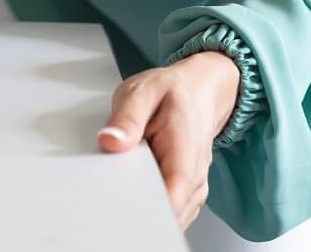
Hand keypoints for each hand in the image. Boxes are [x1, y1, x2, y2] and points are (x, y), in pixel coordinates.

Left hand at [99, 53, 240, 228]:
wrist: (200, 91)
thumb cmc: (174, 92)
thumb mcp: (143, 92)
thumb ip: (126, 118)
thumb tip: (110, 141)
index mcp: (184, 156)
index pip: (168, 204)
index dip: (140, 210)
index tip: (116, 201)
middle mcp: (194, 180)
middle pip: (163, 217)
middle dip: (135, 207)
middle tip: (114, 182)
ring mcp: (193, 191)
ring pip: (165, 218)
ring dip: (142, 205)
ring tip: (129, 175)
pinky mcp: (187, 194)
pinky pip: (167, 212)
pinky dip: (149, 203)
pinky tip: (138, 181)